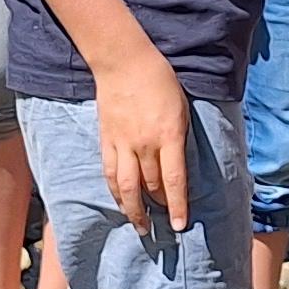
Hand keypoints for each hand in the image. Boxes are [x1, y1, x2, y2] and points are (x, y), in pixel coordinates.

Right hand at [94, 50, 194, 234]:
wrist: (125, 63)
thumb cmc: (161, 82)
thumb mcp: (182, 110)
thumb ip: (179, 140)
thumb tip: (176, 168)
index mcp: (169, 135)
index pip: (174, 181)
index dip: (177, 206)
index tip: (180, 225)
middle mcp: (145, 144)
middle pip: (151, 186)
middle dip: (159, 207)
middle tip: (165, 223)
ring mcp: (123, 143)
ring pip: (127, 186)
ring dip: (134, 210)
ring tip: (140, 226)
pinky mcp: (107, 140)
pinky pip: (110, 173)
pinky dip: (116, 192)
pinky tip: (122, 203)